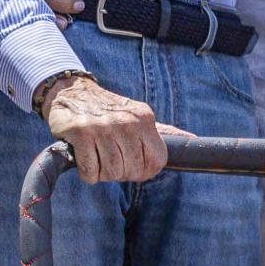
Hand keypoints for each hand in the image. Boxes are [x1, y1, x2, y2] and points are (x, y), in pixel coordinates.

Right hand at [41, 77, 188, 183]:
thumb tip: (193, 140)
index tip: (131, 165)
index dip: (143, 171)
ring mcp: (103, 127)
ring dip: (102, 173)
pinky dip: (88, 173)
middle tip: (110, 158)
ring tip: (97, 156)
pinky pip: (91, 172)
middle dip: (120, 172)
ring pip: (111, 173)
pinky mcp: (81, 133)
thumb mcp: (139, 115)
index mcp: (144, 118)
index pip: (156, 162)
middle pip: (132, 171)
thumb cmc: (108, 110)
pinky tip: (85, 157)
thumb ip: (164, 132)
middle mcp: (126, 121)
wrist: (72, 92)